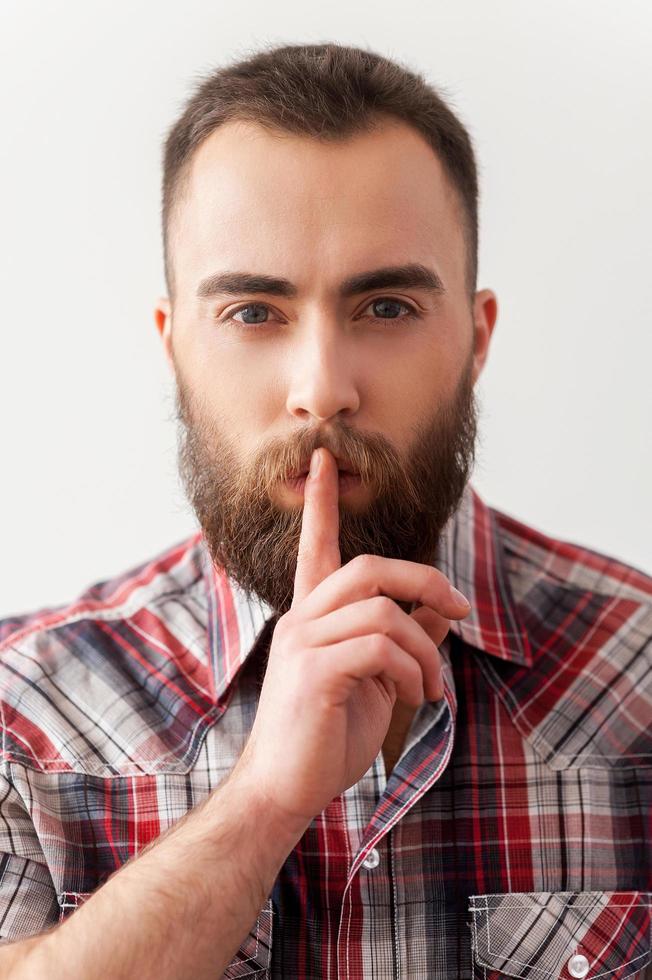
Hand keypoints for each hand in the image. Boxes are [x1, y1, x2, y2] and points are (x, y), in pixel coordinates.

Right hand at [233, 447, 471, 831]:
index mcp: (312, 617)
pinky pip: (381, 647)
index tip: (326, 459)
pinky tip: (415, 698)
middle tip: (459, 608)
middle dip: (425, 580)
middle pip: (370, 568)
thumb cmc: (325, 736)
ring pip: (384, 610)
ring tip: (432, 688)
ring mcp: (304, 642)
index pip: (315, 546)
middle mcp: (302, 619)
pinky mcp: (314, 671)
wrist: (284, 790)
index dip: (322, 502)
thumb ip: (403, 643)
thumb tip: (439, 615)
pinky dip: (414, 670)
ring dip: (425, 649)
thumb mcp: (375, 685)